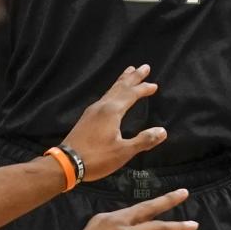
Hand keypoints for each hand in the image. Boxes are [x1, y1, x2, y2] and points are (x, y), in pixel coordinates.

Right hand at [56, 189, 199, 229]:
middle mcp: (118, 222)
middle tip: (183, 193)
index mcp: (104, 219)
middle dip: (168, 200)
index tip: (151, 220)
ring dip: (179, 227)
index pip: (130, 215)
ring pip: (160, 227)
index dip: (141, 220)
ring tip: (194, 226)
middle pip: (148, 208)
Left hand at [65, 64, 164, 180]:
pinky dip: (113, 91)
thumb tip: (162, 131)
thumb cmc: (97, 158)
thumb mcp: (124, 151)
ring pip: (111, 91)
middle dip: (133, 77)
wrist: (67, 163)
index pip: (131, 95)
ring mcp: (92, 111)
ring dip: (122, 81)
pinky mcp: (87, 118)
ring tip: (129, 72)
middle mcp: (102, 106)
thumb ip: (143, 140)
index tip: (154, 85)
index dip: (143, 89)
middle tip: (144, 67)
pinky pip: (105, 97)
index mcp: (112, 112)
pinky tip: (112, 96)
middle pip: (120, 87)